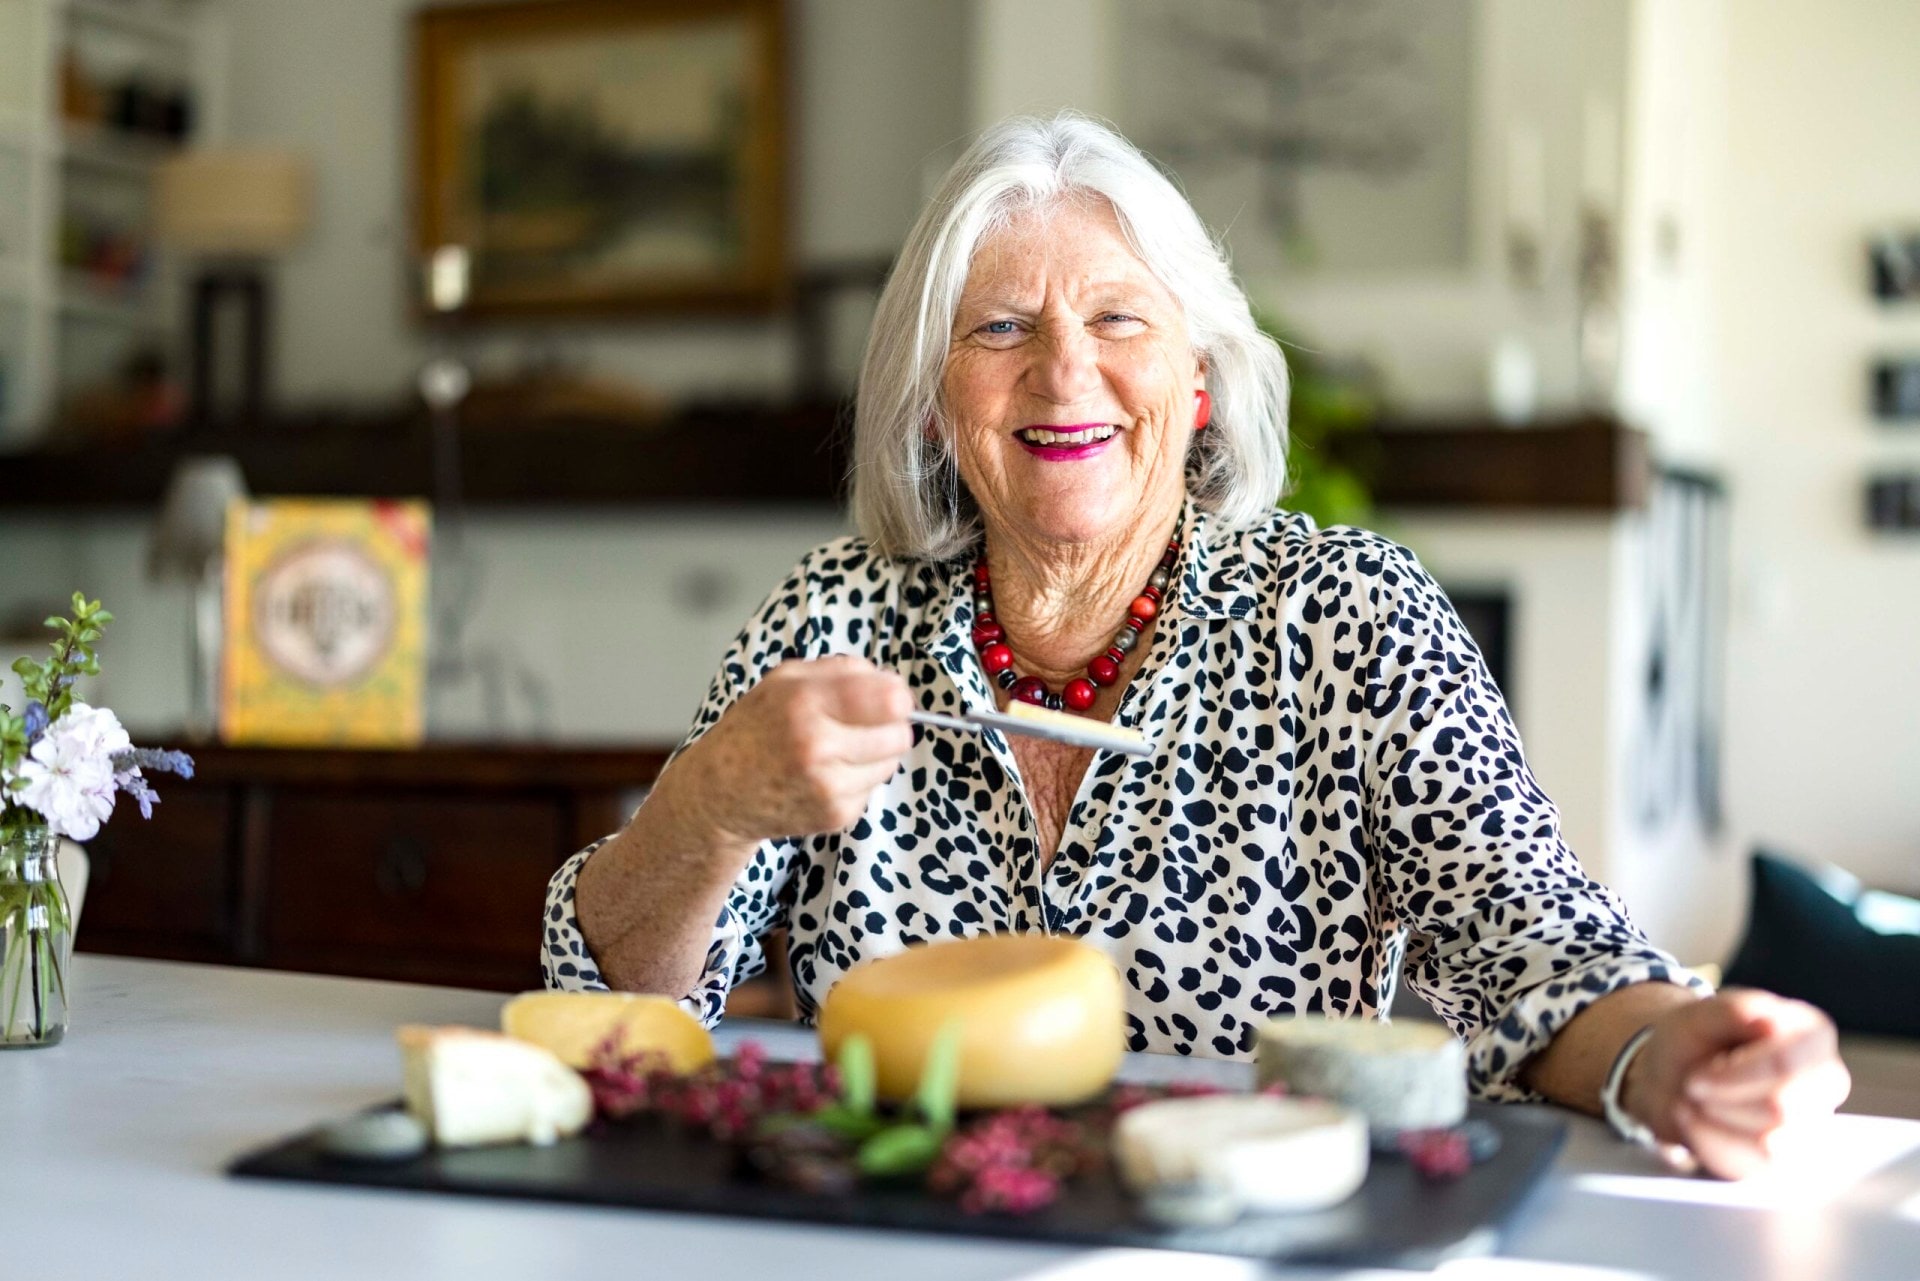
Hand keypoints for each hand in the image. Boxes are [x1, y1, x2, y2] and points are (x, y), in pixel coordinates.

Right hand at [673, 655, 913, 845]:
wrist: (719, 793)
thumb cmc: (754, 731)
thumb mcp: (784, 681)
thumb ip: (840, 670)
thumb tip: (892, 682)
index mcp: (804, 700)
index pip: (890, 699)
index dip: (897, 697)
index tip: (888, 699)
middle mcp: (816, 744)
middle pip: (899, 734)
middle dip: (888, 727)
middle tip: (859, 727)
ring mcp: (827, 784)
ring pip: (891, 762)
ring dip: (875, 755)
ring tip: (838, 752)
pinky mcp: (834, 814)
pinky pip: (873, 788)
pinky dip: (857, 780)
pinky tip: (826, 776)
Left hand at [1623, 988, 1850, 1178]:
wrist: (1672, 1078)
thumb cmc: (1694, 1040)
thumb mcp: (1699, 1015)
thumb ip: (1732, 1011)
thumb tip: (1770, 1020)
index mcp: (1812, 1034)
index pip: (1788, 1066)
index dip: (1736, 1076)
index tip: (1698, 1074)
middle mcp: (1824, 1081)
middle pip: (1781, 1108)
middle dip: (1722, 1100)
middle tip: (1692, 1084)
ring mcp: (1811, 1123)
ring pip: (1770, 1143)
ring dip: (1714, 1122)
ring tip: (1693, 1100)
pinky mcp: (1789, 1158)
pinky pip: (1754, 1167)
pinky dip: (1711, 1144)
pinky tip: (1693, 1124)